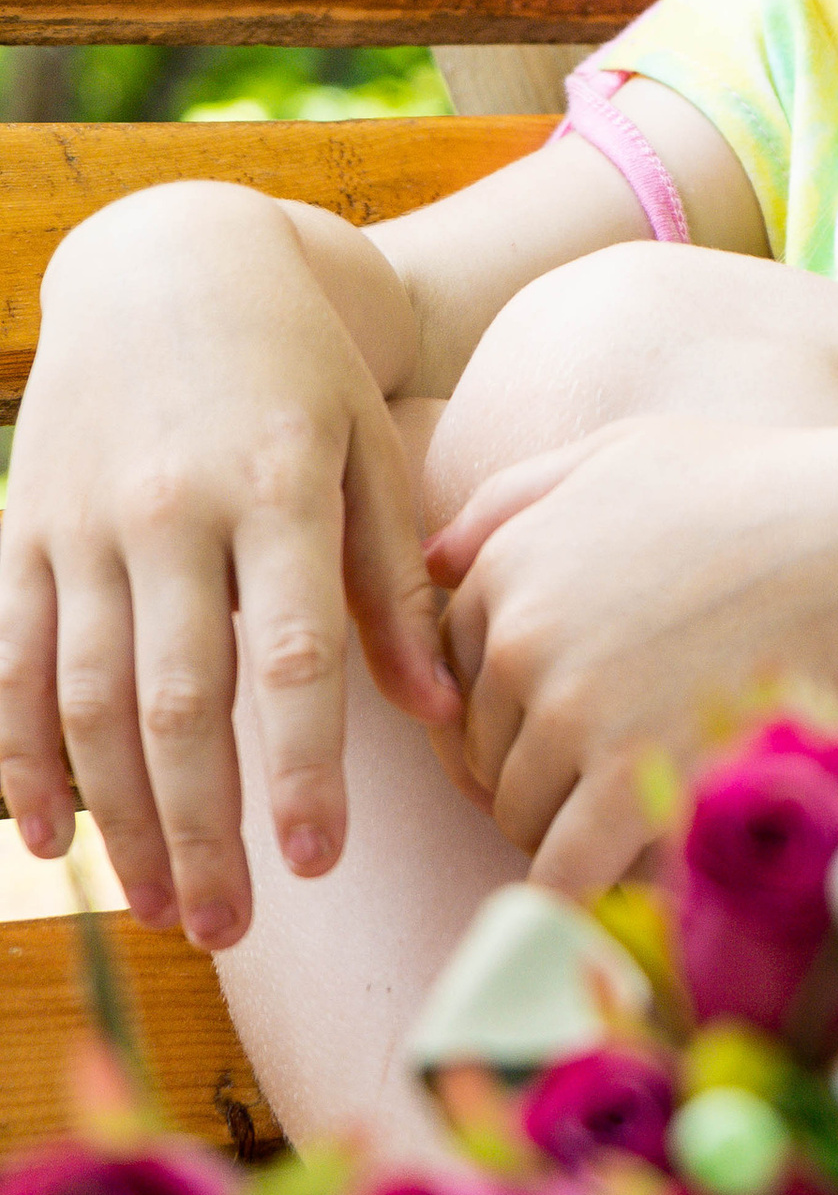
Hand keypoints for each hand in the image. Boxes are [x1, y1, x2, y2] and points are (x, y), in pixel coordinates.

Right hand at [0, 190, 457, 945]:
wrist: (173, 263)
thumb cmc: (300, 372)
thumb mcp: (373, 450)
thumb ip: (396, 581)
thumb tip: (437, 713)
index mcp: (275, 488)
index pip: (293, 653)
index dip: (303, 767)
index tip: (320, 862)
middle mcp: (169, 510)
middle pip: (178, 697)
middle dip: (204, 825)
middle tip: (232, 931)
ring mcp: (82, 522)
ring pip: (85, 696)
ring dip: (121, 815)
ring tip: (163, 908)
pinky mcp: (22, 528)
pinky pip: (7, 660)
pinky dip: (19, 754)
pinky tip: (50, 837)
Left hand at [425, 419, 837, 892]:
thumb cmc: (760, 489)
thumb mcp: (623, 455)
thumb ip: (517, 497)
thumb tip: (436, 560)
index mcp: (507, 567)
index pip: (460, 682)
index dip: (518, 712)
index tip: (583, 722)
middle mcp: (520, 641)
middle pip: (487, 756)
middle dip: (542, 773)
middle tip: (622, 775)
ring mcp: (571, 714)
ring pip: (522, 817)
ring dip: (573, 830)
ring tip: (647, 816)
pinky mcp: (626, 781)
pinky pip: (564, 872)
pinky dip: (589, 889)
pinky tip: (632, 883)